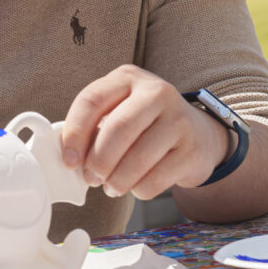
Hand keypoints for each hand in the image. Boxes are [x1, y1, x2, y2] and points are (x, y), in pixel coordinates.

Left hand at [60, 65, 230, 199]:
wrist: (199, 135)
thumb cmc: (145, 125)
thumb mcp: (120, 111)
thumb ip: (94, 126)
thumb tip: (70, 158)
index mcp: (128, 78)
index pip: (92, 100)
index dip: (75, 133)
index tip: (69, 160)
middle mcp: (156, 92)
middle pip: (117, 129)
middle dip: (98, 161)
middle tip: (91, 178)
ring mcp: (178, 119)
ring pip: (138, 158)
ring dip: (116, 181)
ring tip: (111, 187)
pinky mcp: (192, 149)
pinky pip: (156, 178)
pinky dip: (139, 190)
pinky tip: (136, 187)